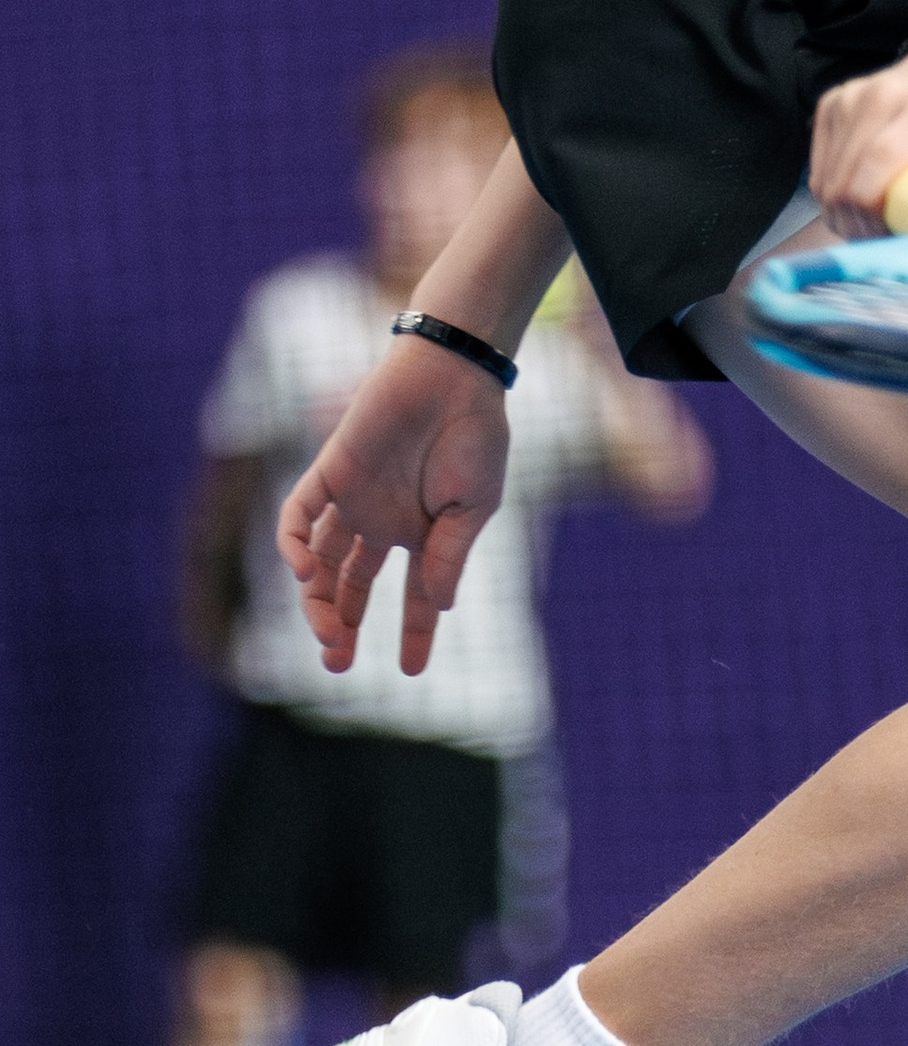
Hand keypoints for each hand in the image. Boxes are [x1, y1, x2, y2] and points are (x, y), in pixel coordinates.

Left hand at [277, 338, 512, 676]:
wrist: (452, 374)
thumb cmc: (475, 436)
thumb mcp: (474, 507)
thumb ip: (449, 556)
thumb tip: (440, 606)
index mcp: (423, 534)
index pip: (413, 596)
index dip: (414, 634)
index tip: (411, 671)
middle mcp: (382, 522)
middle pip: (351, 587)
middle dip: (343, 627)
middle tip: (338, 663)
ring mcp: (352, 499)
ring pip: (320, 563)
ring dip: (318, 600)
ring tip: (326, 632)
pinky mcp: (329, 471)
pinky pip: (297, 515)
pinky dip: (294, 545)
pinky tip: (307, 571)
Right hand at [808, 47, 907, 235]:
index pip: (879, 164)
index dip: (873, 212)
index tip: (886, 236)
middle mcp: (882, 96)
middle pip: (845, 178)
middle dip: (856, 221)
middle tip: (880, 236)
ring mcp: (850, 97)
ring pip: (825, 178)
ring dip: (842, 210)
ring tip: (872, 218)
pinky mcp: (831, 103)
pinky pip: (818, 167)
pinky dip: (833, 190)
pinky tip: (859, 194)